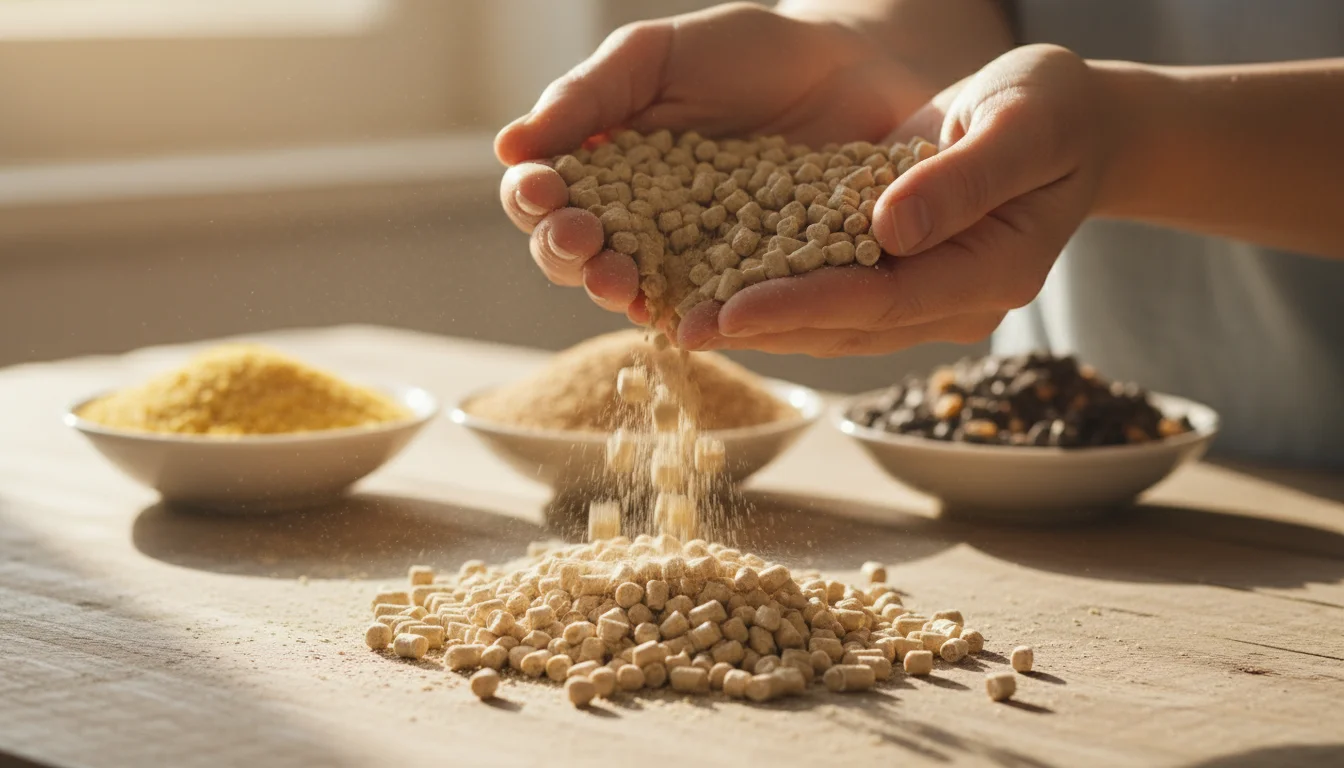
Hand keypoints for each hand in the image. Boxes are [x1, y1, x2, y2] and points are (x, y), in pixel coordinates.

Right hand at [496, 2, 936, 322]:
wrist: (846, 67)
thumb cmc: (743, 54)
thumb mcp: (653, 57)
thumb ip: (585, 96)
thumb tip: (507, 148)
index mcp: (598, 169)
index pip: (542, 198)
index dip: (531, 200)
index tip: (541, 190)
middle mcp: (632, 223)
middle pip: (575, 257)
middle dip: (566, 253)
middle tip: (579, 239)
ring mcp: (687, 258)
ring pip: (633, 290)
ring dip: (616, 290)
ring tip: (617, 278)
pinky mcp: (744, 283)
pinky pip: (710, 306)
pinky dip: (693, 312)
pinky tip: (683, 310)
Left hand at [681, 44, 1111, 354]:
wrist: (1068, 120)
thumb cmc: (1053, 109)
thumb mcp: (1022, 124)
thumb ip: (962, 179)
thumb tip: (890, 232)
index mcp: (992, 272)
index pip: (883, 301)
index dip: (804, 308)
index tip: (730, 312)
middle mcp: (953, 299)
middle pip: (845, 325)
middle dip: (762, 327)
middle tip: (679, 329)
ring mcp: (926, 292)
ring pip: (831, 320)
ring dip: (758, 320)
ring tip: (680, 318)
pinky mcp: (899, 273)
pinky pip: (831, 290)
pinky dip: (775, 289)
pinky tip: (717, 283)